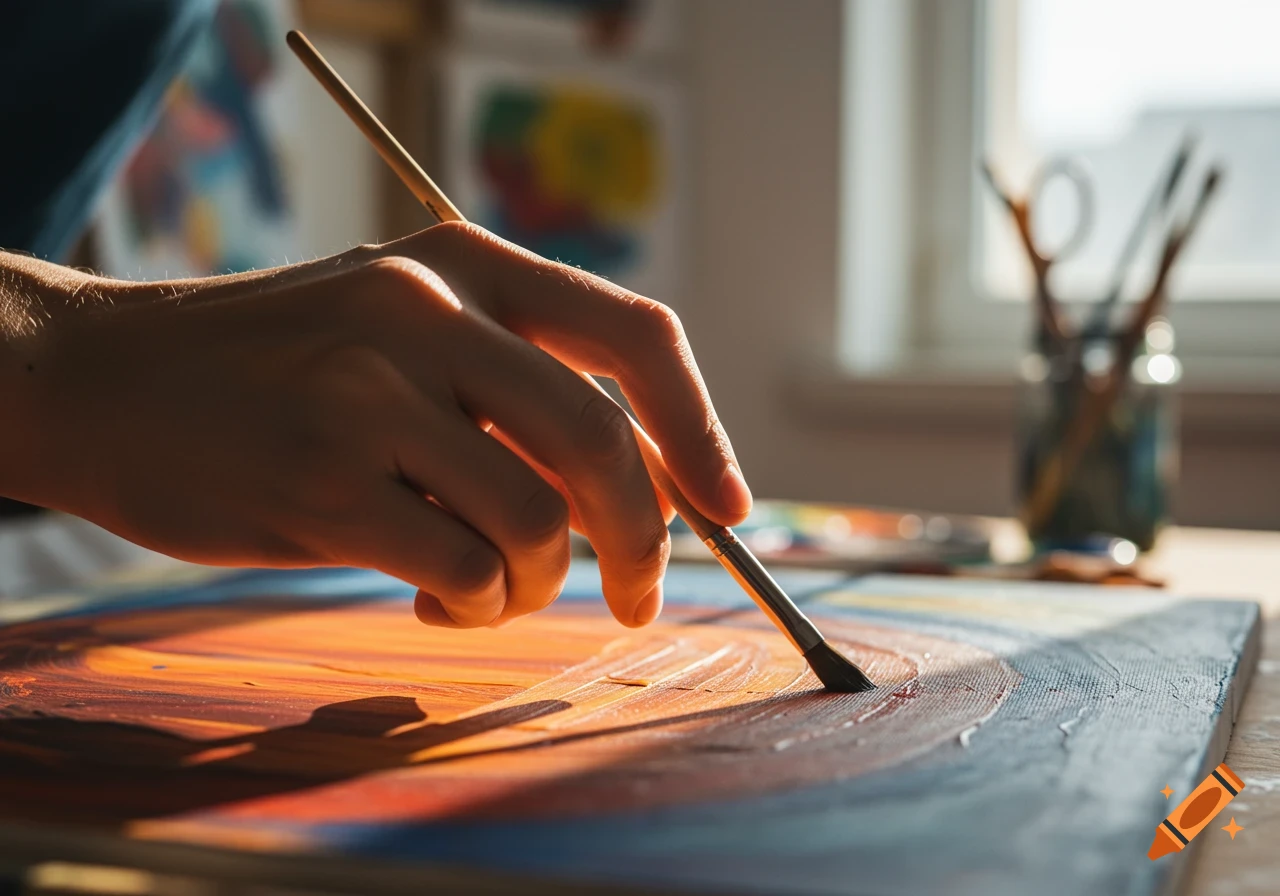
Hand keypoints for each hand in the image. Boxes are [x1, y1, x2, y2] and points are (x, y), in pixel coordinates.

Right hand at [1, 223, 750, 627]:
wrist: (104, 379)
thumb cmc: (279, 368)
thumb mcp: (400, 324)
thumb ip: (510, 381)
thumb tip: (644, 484)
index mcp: (464, 263)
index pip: (635, 334)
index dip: (699, 431)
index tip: (728, 509)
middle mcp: (426, 313)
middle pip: (603, 442)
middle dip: (645, 541)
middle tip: (638, 596)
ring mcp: (371, 395)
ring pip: (537, 523)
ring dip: (536, 586)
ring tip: (486, 590)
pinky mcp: (322, 483)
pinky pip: (464, 572)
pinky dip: (472, 608)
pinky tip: (429, 600)